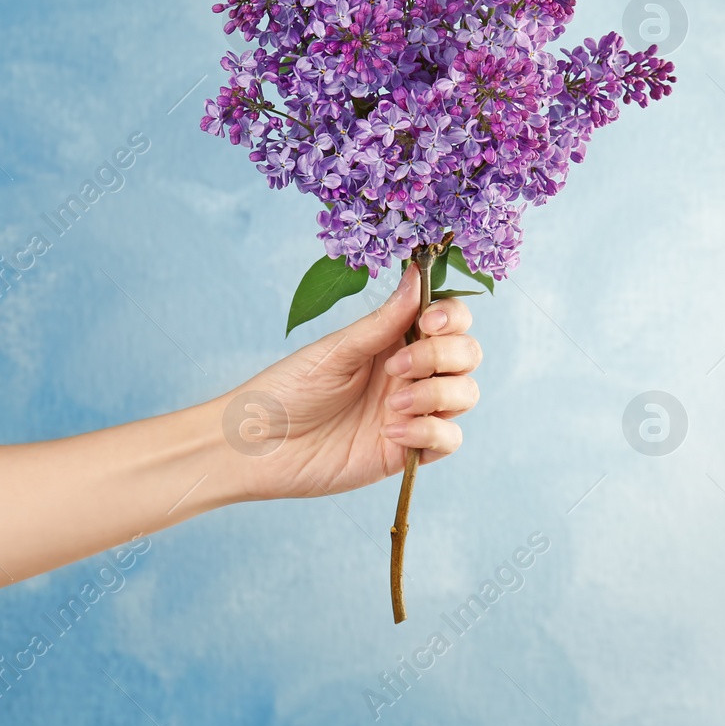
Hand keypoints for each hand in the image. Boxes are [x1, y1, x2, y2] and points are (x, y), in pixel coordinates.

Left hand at [219, 266, 481, 500]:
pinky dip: (430, 431)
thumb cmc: (288, 390)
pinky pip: (448, 439)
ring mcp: (412, 412)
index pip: (450, 320)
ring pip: (465, 394)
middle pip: (467, 355)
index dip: (453, 317)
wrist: (258, 446)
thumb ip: (383, 321)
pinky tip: (391, 432)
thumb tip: (417, 274)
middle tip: (397, 366)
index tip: (429, 320)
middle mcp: (411, 374)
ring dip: (437, 393)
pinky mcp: (407, 451)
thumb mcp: (335, 351)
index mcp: (395, 340)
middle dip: (444, 355)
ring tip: (393, 402)